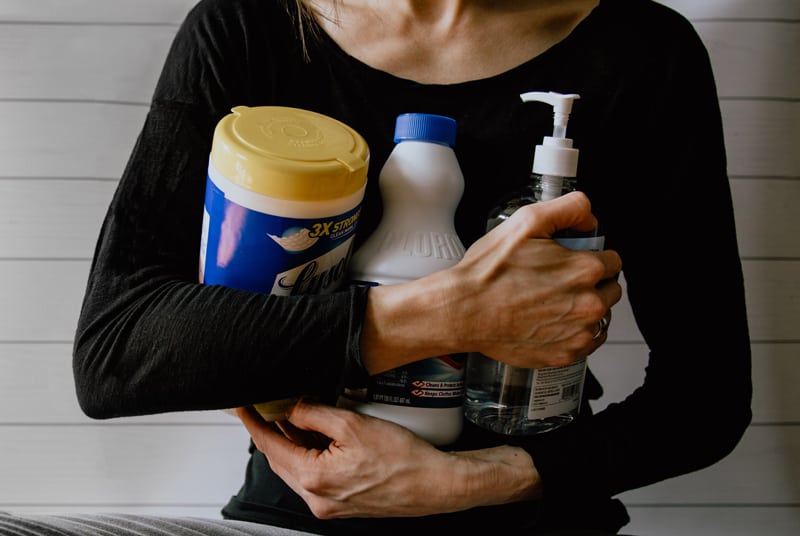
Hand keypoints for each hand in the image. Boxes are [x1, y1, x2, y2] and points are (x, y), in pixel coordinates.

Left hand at [235, 401, 540, 518]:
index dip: (253, 422)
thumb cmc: (403, 459)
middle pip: (281, 459)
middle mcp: (316, 498)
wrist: (435, 485)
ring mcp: (328, 505)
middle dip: (272, 431)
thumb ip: (314, 414)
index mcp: (314, 479)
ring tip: (295, 416)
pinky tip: (318, 437)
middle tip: (268, 405)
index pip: (271, 445)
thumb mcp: (353, 425)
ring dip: (292, 443)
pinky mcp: (341, 505)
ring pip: (297, 468)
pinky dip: (310, 455)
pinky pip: (314, 477)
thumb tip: (290, 408)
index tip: (241, 406)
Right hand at [361, 191, 621, 373]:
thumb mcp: (527, 221)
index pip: (613, 261)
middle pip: (610, 289)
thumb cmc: (489, 272)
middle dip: (591, 283)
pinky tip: (550, 322)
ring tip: (550, 302)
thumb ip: (569, 208)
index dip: (591, 256)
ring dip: (583, 308)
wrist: (463, 311)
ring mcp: (578, 333)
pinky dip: (574, 333)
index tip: (571, 261)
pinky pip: (586, 342)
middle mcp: (589, 304)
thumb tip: (590, 217)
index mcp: (585, 270)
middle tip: (557, 281)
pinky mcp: (565, 355)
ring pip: (600, 317)